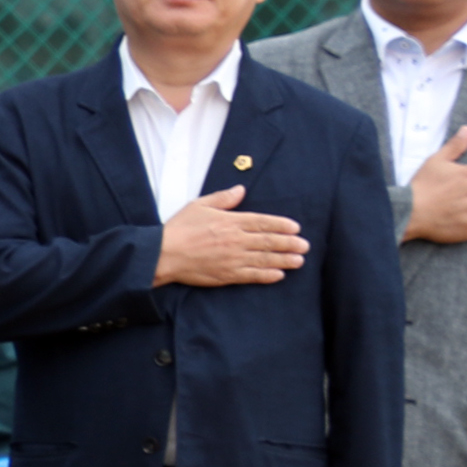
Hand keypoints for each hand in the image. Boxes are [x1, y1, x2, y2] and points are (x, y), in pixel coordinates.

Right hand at [153, 186, 303, 287]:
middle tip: (304, 246)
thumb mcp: (199, 205)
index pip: (263, 222)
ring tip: (299, 261)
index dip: (281, 225)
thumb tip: (241, 190)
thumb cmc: (178, 229)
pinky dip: (266, 275)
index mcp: (231, 222)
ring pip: (265, 259)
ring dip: (284, 260)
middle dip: (289, 244)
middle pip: (269, 241)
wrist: (162, 254)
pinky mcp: (226, 275)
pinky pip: (252, 275)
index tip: (295, 228)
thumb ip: (223, 198)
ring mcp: (232, 259)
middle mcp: (236, 240)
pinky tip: (278, 275)